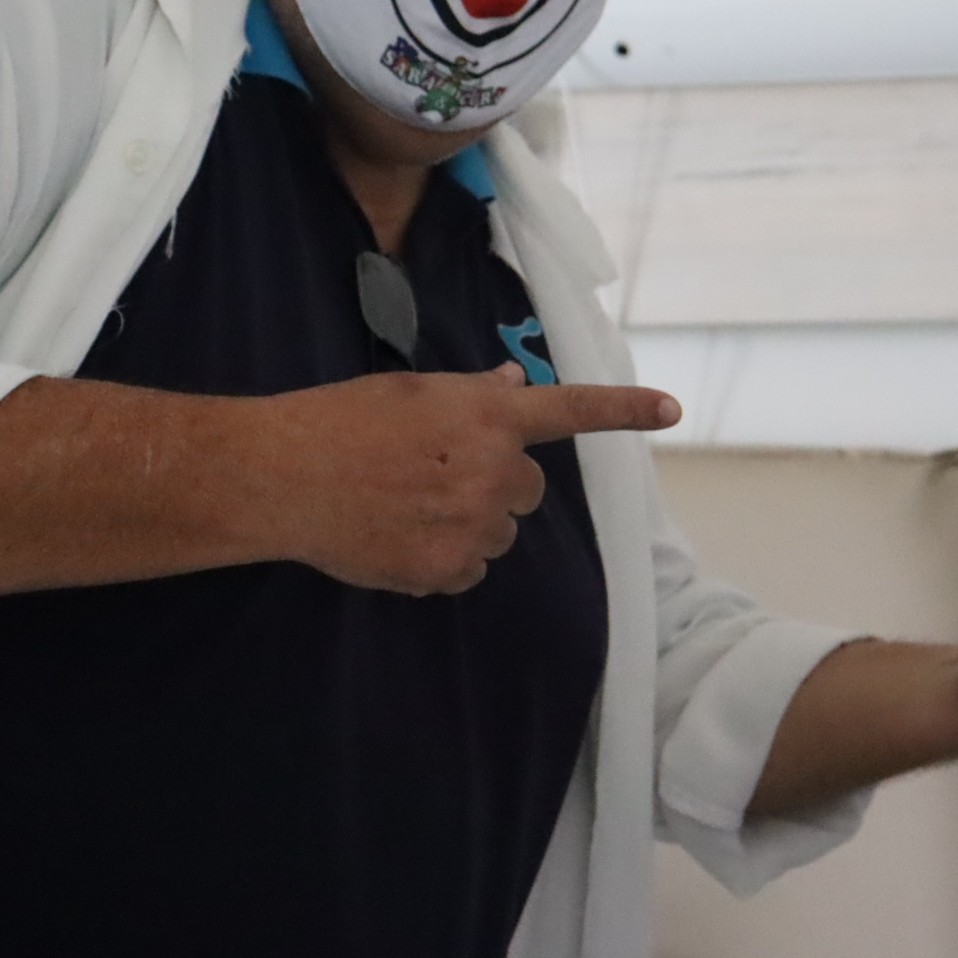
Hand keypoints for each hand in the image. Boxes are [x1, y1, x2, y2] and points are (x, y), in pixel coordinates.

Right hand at [236, 362, 679, 594]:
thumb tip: (513, 385)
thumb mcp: (413, 392)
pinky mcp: (447, 570)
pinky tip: (397, 537)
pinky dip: (442, 560)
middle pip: (528, 488)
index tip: (672, 409)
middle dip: (495, 482)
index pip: (571, 410)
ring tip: (405, 505)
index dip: (625, 409)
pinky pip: (468, 571)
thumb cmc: (342, 420)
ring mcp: (474, 525)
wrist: (284, 476)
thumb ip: (473, 396)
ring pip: (498, 533)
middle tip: (436, 474)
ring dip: (468, 523)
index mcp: (488, 416)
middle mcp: (493, 470)